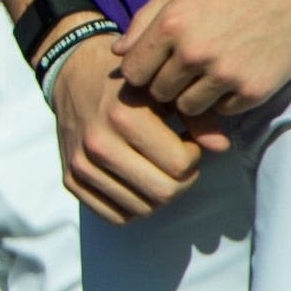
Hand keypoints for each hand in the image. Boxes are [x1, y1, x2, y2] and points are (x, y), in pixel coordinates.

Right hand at [51, 33, 219, 222]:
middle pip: (163, 193)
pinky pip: (115, 216)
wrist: (75, 74)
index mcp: (124, 116)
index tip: (186, 142)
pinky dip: (132, 205)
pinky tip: (135, 179)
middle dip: (180, 181)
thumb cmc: (129, 83)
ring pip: (141, 209)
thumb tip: (221, 147)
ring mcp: (81, 164)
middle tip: (177, 161)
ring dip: (157, 194)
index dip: (193, 157)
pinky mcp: (70, 179)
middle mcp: (98, 143)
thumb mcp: (166, 90)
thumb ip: (199, 117)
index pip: (180, 166)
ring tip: (155, 168)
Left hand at [113, 0, 290, 120]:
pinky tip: (234, 76)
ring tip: (208, 73)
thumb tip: (118, 52)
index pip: (133, 73)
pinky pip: (224, 111)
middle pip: (159, 93)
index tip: (154, 65)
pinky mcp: (255, 90)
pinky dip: (225, 99)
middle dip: (166, 83)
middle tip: (185, 69)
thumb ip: (145, 18)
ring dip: (194, 95)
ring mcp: (226, 74)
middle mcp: (194, 53)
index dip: (141, 71)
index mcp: (171, 25)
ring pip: (189, 108)